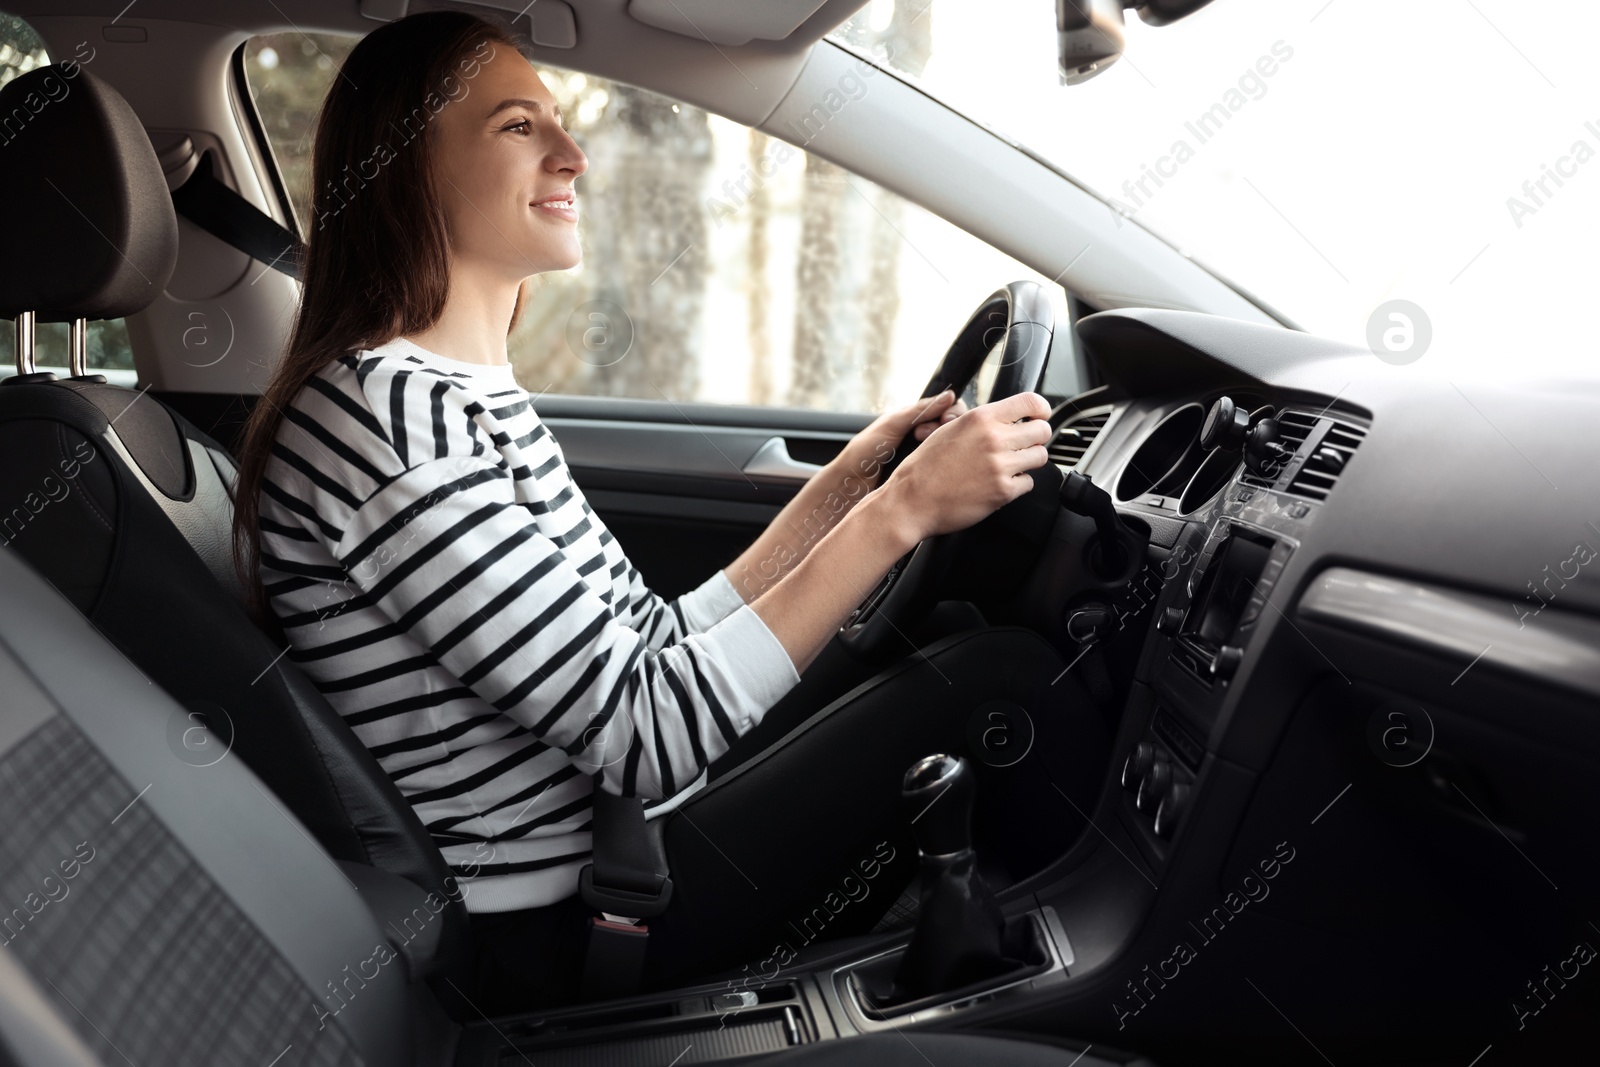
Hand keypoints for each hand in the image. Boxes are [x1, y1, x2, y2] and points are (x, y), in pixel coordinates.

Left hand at [830, 389, 969, 490]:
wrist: (851, 483)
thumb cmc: (864, 451)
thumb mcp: (893, 424)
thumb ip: (921, 410)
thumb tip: (949, 396)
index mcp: (914, 418)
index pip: (946, 408)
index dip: (951, 411)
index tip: (946, 419)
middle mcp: (923, 435)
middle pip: (953, 426)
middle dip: (946, 426)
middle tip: (924, 434)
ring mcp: (926, 454)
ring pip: (951, 445)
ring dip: (943, 444)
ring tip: (921, 446)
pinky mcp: (926, 473)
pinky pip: (943, 465)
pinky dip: (942, 462)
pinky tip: (933, 463)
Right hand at [876, 391, 1053, 542]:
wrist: (911, 501)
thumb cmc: (924, 468)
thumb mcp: (949, 430)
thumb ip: (980, 423)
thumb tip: (1006, 419)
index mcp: (980, 418)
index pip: (1031, 403)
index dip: (1041, 410)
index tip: (1039, 417)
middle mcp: (993, 438)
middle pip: (1042, 431)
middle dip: (1036, 438)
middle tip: (1024, 445)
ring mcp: (1000, 466)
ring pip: (1040, 457)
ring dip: (1029, 461)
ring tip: (1010, 465)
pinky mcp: (1003, 491)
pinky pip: (1028, 483)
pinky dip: (1018, 484)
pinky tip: (999, 483)